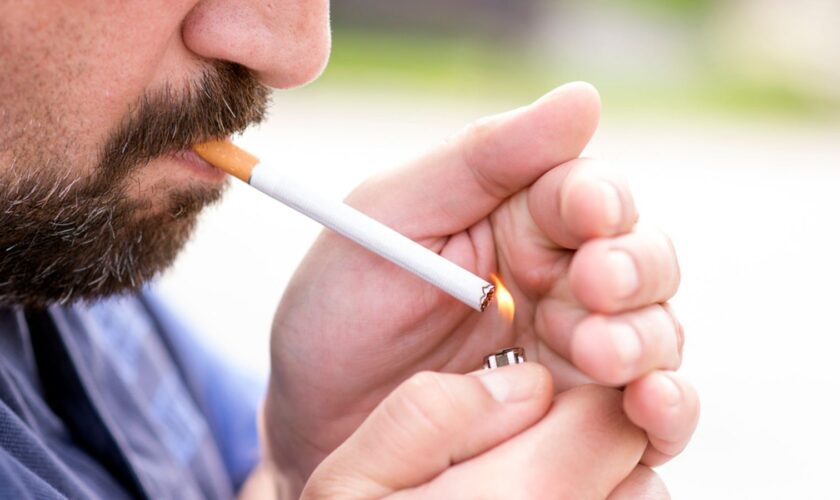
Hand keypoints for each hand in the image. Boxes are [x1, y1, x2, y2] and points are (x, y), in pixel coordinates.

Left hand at [263, 82, 698, 483]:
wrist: (313, 411)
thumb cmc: (342, 307)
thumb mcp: (394, 216)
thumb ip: (484, 157)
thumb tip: (583, 99)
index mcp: (521, 220)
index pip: (589, 195)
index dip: (599, 200)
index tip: (587, 213)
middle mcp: (561, 279)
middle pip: (643, 260)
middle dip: (629, 270)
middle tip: (593, 285)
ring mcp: (578, 349)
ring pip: (656, 332)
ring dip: (643, 339)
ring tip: (598, 354)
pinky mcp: (581, 419)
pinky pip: (648, 412)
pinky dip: (668, 408)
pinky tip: (650, 404)